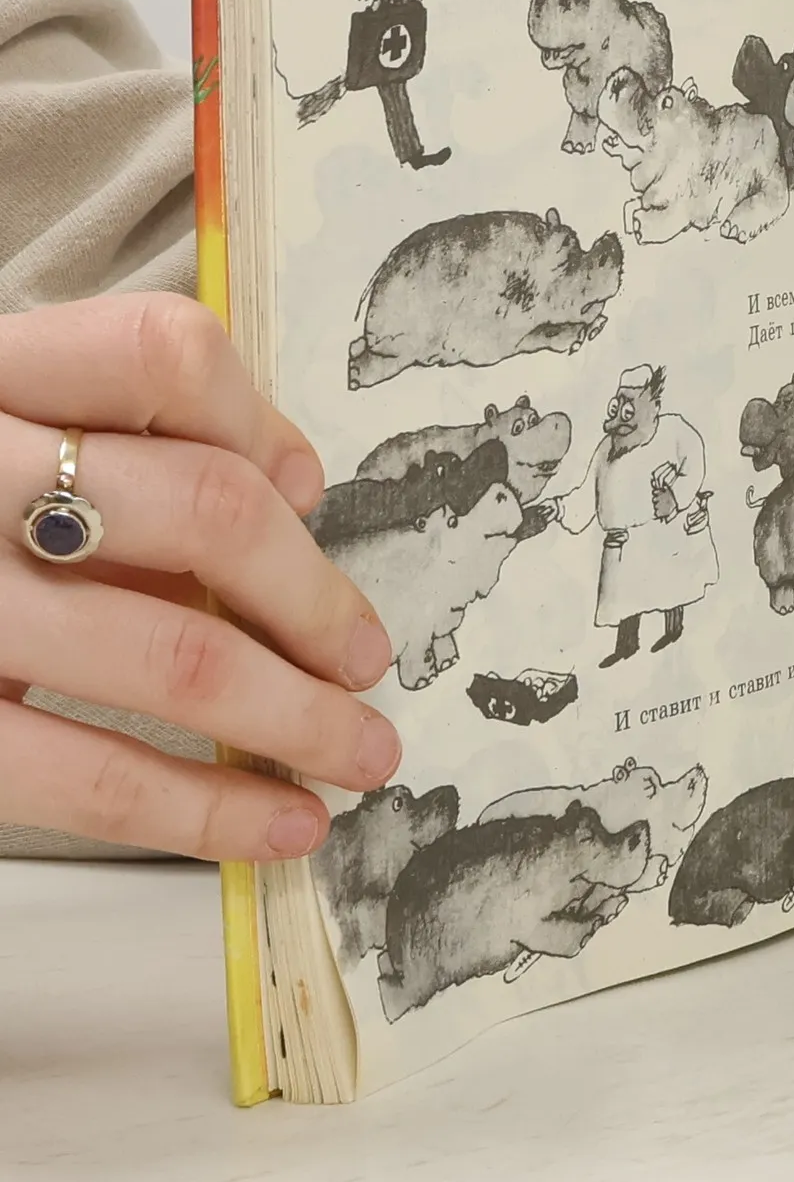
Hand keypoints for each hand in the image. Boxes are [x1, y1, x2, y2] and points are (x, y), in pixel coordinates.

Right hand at [0, 296, 400, 859]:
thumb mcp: (1, 440)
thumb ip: (121, 444)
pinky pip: (78, 775)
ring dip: (295, 718)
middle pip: (203, 510)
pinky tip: (274, 827)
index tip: (307, 490)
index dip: (260, 423)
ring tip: (359, 754)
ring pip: (168, 654)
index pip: (160, 353)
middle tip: (368, 659)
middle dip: (314, 600)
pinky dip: (201, 810)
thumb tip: (294, 485)